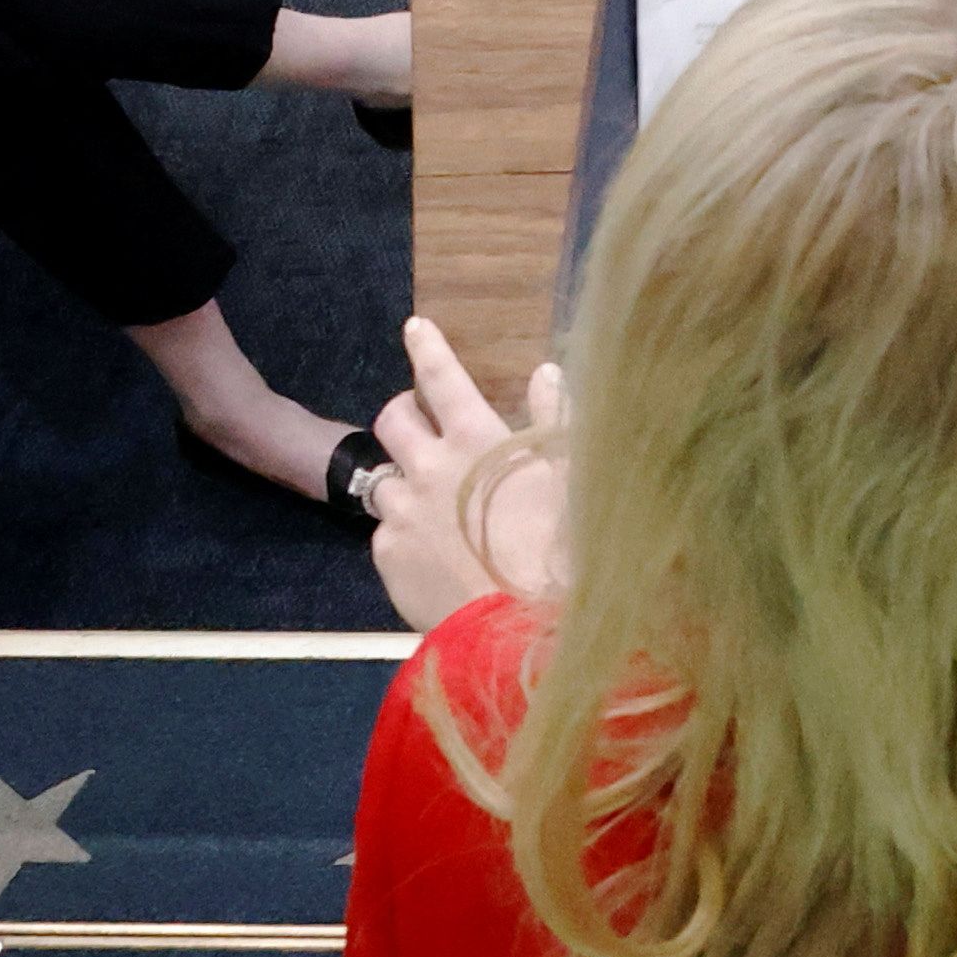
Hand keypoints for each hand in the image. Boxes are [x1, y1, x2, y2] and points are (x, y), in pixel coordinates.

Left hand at [362, 312, 572, 628]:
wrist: (521, 629)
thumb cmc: (559, 547)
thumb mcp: (570, 476)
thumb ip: (554, 419)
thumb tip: (545, 372)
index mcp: (474, 439)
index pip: (441, 378)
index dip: (427, 348)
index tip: (415, 327)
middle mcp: (428, 467)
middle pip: (393, 418)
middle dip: (403, 411)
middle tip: (420, 423)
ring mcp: (402, 513)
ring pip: (385, 478)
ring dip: (406, 480)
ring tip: (433, 504)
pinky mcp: (387, 556)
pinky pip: (387, 531)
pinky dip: (406, 532)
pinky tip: (435, 553)